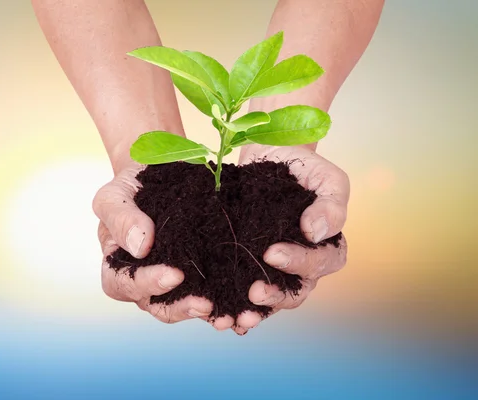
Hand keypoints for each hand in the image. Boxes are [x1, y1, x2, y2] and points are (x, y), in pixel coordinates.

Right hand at [93, 162, 219, 324]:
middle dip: (182, 308)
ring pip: (187, 306)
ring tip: (227, 315)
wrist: (162, 173)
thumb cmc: (131, 187)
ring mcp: (175, 283)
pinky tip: (244, 309)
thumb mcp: (116, 195)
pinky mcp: (202, 277)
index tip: (174, 274)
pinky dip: (227, 305)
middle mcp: (145, 282)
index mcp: (117, 267)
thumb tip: (140, 248)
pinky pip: (213, 296)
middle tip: (205, 303)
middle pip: (158, 306)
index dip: (147, 284)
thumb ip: (120, 218)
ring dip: (207, 312)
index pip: (124, 285)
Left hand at [232, 145, 348, 334]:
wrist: (268, 154)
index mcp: (325, 246)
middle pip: (294, 292)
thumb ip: (330, 204)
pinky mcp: (244, 266)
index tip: (272, 253)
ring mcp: (271, 269)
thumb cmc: (303, 168)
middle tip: (253, 291)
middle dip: (274, 296)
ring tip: (234, 318)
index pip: (319, 264)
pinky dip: (228, 305)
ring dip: (251, 312)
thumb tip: (316, 233)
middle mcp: (300, 265)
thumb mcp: (326, 177)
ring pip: (267, 299)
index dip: (298, 264)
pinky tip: (213, 313)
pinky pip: (238, 291)